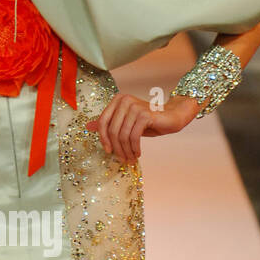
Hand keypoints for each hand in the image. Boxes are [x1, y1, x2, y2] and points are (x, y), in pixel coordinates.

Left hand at [85, 93, 199, 160]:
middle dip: (117, 148)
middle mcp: (124, 100)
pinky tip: (138, 153)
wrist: (171, 117)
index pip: (103, 121)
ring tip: (130, 158)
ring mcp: (134, 106)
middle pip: (112, 130)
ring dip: (126, 150)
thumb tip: (88, 126)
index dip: (103, 138)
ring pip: (123, 135)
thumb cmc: (148, 122)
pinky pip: (134, 136)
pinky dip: (135, 148)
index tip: (108, 151)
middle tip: (123, 159)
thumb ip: (109, 124)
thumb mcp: (126, 123)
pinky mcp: (144, 114)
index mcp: (117, 100)